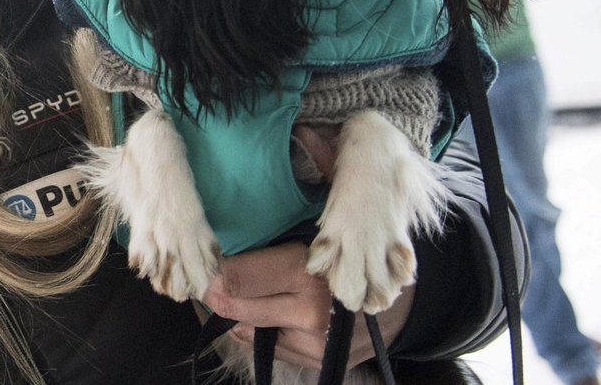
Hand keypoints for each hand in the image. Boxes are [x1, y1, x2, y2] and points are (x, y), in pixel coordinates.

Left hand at [202, 241, 414, 368]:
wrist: (396, 302)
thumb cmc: (346, 260)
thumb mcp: (311, 238)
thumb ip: (270, 241)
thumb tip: (222, 251)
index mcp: (308, 270)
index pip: (239, 275)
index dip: (216, 268)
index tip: (205, 261)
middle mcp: (308, 311)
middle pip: (236, 307)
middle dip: (217, 294)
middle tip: (205, 282)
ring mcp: (311, 343)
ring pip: (248, 331)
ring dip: (235, 314)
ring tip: (229, 296)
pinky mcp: (315, 362)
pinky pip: (266, 347)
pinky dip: (255, 331)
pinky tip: (253, 316)